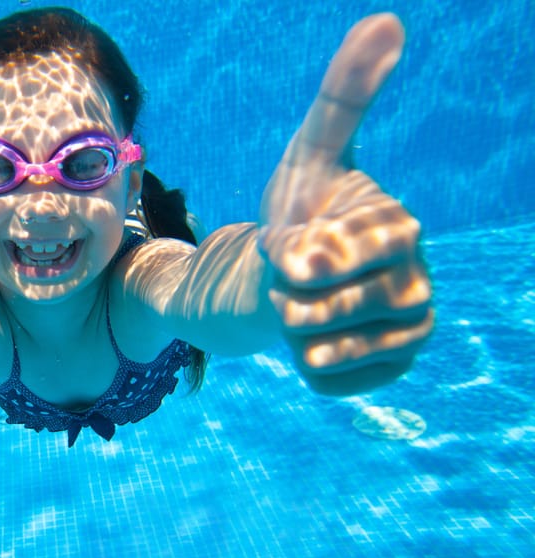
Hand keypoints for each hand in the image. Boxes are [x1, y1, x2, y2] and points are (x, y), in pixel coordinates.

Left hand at [258, 14, 432, 394]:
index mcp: (400, 228)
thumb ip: (344, 96)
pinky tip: (318, 336)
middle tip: (296, 274)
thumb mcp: (310, 151)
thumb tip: (387, 19)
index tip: (289, 241)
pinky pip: (324, 380)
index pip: (322, 260)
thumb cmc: (302, 208)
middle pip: (312, 310)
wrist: (291, 272)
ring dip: (291, 326)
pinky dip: (302, 361)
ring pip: (318, 349)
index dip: (286, 254)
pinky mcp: (390, 372)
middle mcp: (418, 282)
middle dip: (282, 292)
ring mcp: (408, 332)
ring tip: (307, 302)